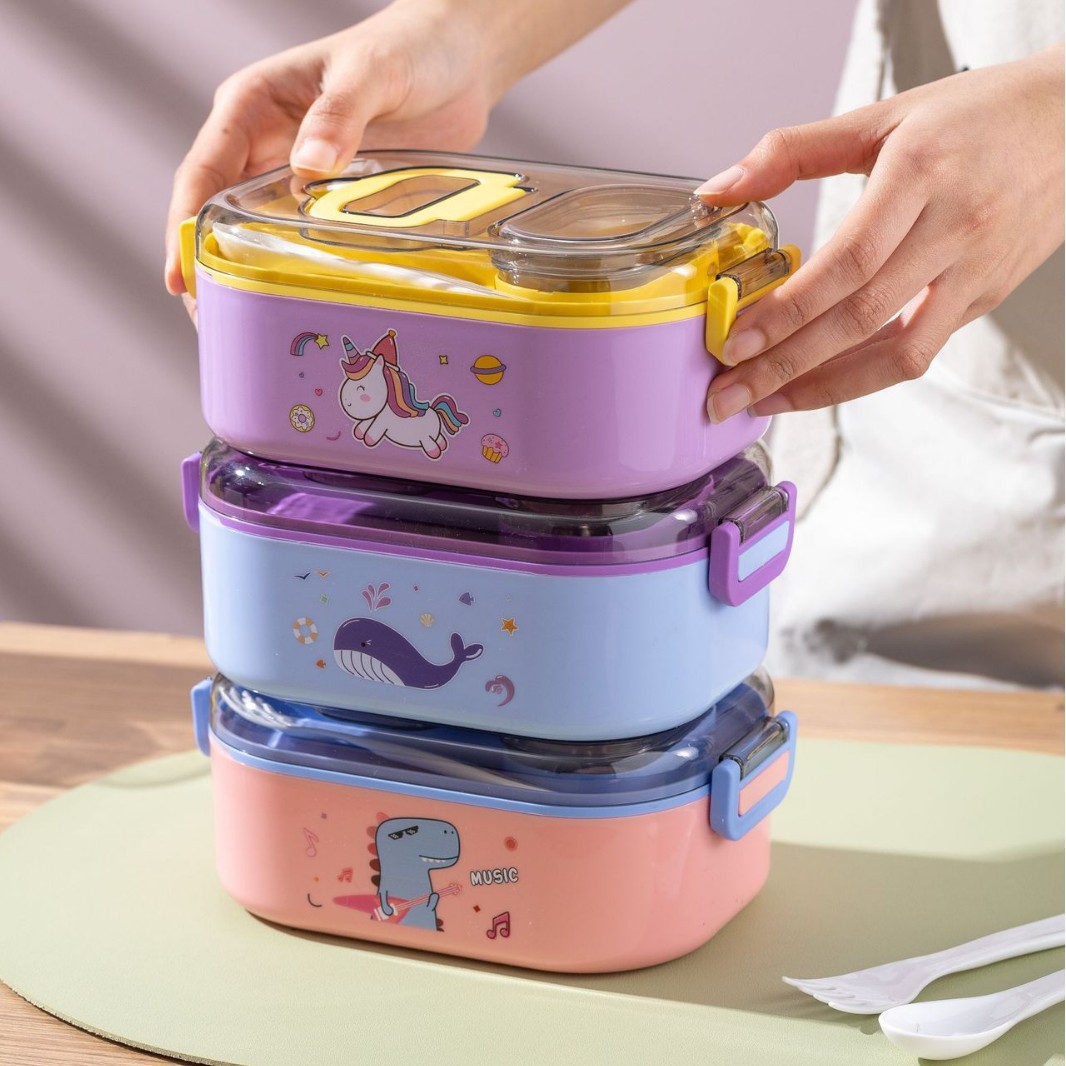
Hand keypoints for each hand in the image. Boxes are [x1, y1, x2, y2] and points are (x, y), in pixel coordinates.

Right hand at [164, 0, 631, 303]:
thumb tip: (307, 165)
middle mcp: (266, 143)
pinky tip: (295, 304)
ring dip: (247, 275)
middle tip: (211, 320)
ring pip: (255, 232)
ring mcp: (297, 175)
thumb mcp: (371, 73)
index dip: (186, 225)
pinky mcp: (332, 198)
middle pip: (217, 212)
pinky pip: (304, 239)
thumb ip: (340, 114)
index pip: (204, 171)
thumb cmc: (408, 50)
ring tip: (244, 328)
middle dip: (208, 264)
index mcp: (254, 106)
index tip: (180, 274)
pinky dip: (294, 270)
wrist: (457, 62)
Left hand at [697, 43, 1063, 420]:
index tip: (735, 344)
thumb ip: (791, 151)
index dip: (788, 312)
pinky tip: (817, 382)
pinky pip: (919, 350)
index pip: (847, 262)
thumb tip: (716, 190)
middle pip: (862, 318)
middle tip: (729, 396)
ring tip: (766, 402)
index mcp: (922, 172)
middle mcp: (955, 226)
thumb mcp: (881, 116)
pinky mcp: (985, 297)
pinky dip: (863, 374)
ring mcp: (976, 270)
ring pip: (898, 352)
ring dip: (824, 388)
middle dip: (786, 366)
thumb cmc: (976, 115)